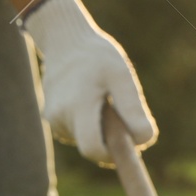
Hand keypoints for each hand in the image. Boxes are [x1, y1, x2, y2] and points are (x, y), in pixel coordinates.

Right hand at [21, 0, 156, 165]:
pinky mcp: (52, 119)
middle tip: (119, 114)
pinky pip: (77, 133)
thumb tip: (143, 140)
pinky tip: (89, 101)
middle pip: (91, 148)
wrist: (64, 41)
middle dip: (109, 141)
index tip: (126, 144)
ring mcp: (53, 119)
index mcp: (78, 106)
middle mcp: (60, 116)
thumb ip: (132, 108)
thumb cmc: (97, 56)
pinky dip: (89, 124)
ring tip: (102, 99)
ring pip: (85, 140)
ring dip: (100, 130)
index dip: (112, 154)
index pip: (93, 149)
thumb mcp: (121, 75)